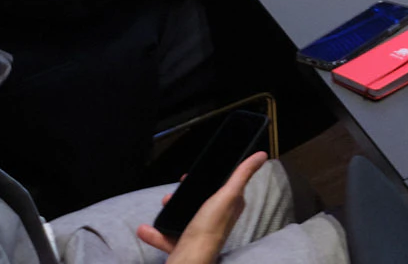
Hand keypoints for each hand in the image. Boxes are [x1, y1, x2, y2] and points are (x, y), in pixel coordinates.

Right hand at [138, 150, 270, 260]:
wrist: (188, 261)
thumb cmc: (209, 229)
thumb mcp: (227, 196)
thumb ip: (242, 175)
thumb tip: (261, 155)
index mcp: (230, 207)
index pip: (225, 187)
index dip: (212, 178)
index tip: (196, 173)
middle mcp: (216, 220)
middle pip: (201, 200)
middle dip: (186, 193)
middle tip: (176, 188)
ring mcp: (198, 233)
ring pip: (183, 216)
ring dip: (171, 209)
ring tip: (164, 203)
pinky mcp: (183, 244)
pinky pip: (167, 235)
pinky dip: (156, 232)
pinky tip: (145, 228)